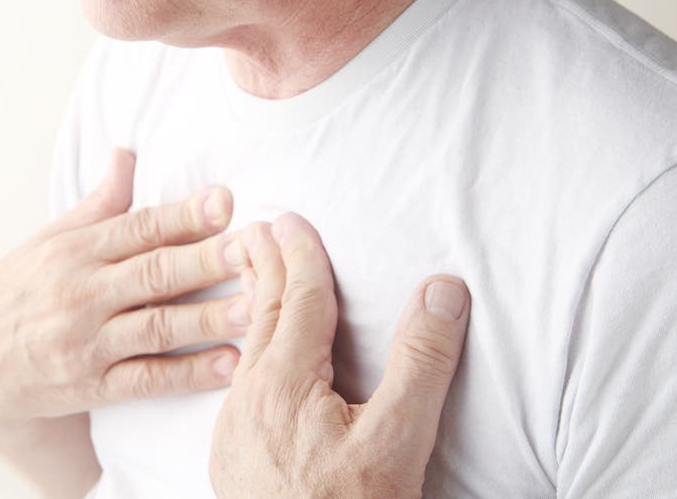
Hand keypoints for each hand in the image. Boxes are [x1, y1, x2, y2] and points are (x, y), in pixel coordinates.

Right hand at [0, 148, 248, 435]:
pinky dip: (188, 374)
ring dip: (207, 318)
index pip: (138, 227)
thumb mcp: (52, 238)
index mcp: (76, 250)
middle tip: (253, 249)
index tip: (225, 201)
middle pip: (153, 274)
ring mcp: (86, 343)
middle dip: (206, 260)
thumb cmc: (19, 288)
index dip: (183, 214)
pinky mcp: (91, 386)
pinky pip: (145, 380)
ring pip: (155, 328)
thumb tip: (126, 151)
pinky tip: (228, 365)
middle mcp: (82, 293)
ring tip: (254, 307)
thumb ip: (99, 201)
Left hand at [210, 213, 469, 498]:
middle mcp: (250, 398)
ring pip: (245, 348)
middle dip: (263, 266)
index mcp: (285, 382)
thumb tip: (443, 289)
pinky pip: (239, 383)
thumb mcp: (399, 442)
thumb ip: (420, 363)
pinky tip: (253, 361)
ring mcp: (235, 430)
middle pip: (261, 314)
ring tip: (250, 276)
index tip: (288, 218)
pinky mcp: (233, 458)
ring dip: (251, 305)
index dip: (298, 254)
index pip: (297, 299)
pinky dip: (248, 349)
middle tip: (253, 228)